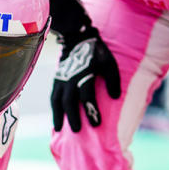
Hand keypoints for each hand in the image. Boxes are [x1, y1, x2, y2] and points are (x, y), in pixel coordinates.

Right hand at [48, 0, 120, 131]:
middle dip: (73, 117)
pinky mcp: (56, 80)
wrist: (76, 38)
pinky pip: (53, 97)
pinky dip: (54, 108)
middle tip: (78, 131)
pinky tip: (56, 118)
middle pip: (69, 102)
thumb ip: (112, 80)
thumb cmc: (96, 52)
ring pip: (57, 101)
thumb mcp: (109, 62)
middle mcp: (70, 79)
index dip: (91, 110)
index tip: (96, 124)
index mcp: (84, 75)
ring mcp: (61, 80)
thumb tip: (115, 97)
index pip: (87, 96)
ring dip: (58, 115)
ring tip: (60, 129)